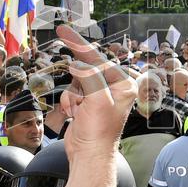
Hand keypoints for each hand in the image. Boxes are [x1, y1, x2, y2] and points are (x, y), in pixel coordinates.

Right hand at [57, 25, 135, 159]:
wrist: (88, 155)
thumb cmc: (99, 132)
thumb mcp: (97, 99)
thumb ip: (89, 76)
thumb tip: (78, 64)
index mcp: (123, 84)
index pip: (98, 59)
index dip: (79, 45)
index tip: (64, 31)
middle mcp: (113, 87)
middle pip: (86, 69)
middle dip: (78, 83)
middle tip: (80, 96)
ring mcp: (99, 95)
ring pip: (76, 81)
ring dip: (73, 96)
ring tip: (80, 112)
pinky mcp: (87, 103)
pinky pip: (72, 93)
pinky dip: (69, 103)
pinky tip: (75, 115)